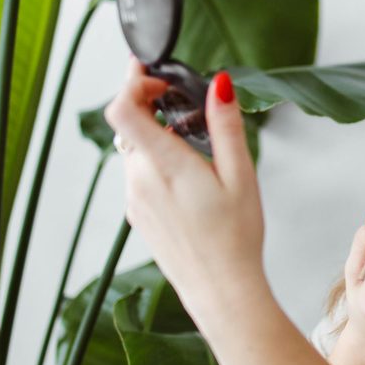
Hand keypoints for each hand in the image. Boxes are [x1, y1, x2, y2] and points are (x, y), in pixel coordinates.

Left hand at [104, 54, 266, 323]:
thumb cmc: (236, 236)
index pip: (122, 110)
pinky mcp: (137, 214)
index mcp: (165, 166)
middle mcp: (140, 180)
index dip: (131, 82)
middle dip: (151, 106)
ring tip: (192, 142)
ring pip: (134, 151)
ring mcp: (134, 199)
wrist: (221, 289)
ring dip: (155, 135)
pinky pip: (138, 174)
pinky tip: (188, 175)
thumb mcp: (241, 175)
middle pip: (129, 126)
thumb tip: (219, 84)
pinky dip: (155, 161)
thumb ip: (226, 125)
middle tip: (181, 100)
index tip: (152, 74)